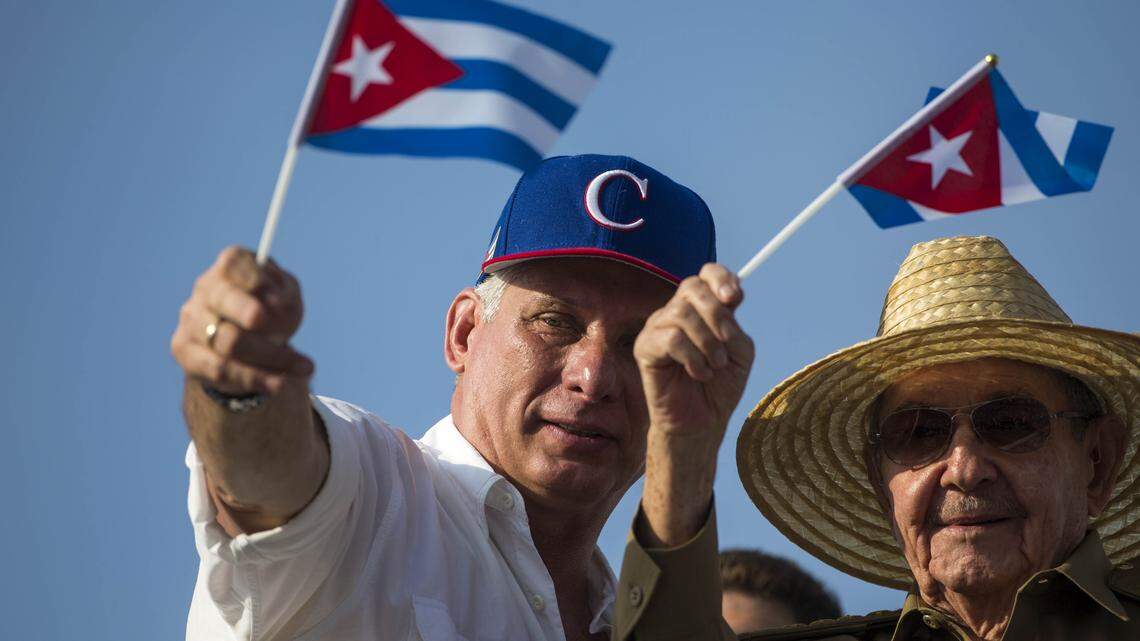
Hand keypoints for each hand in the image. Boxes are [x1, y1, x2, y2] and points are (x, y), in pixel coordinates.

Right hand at [171, 246, 311, 395]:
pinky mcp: (184, 349)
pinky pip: (218, 368)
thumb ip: (285, 294)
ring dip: (270, 357)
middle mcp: (205, 287)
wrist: (248, 346)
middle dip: (248, 313)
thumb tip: (276, 303)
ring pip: (227, 341)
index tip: (281, 302)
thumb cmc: (273, 311)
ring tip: (305, 368)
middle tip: (277, 331)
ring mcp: (191, 318)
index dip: (258, 282)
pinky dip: (253, 378)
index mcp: (231, 266)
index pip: (236, 264)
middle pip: (223, 299)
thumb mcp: (288, 298)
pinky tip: (278, 384)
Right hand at [634, 263, 753, 443]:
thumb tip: (724, 303)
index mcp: (702, 308)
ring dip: (707, 342)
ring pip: (682, 314)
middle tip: (726, 345)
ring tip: (714, 365)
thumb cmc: (721, 386)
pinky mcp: (644, 347)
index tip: (735, 300)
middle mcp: (676, 312)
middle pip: (692, 287)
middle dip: (717, 315)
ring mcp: (657, 327)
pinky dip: (692, 357)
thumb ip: (734, 324)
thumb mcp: (741, 351)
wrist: (703, 421)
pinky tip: (698, 373)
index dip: (722, 279)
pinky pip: (671, 339)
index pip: (707, 273)